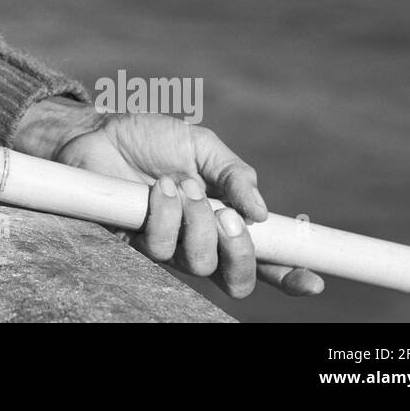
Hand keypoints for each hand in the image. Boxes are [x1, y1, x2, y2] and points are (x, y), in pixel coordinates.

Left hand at [16, 99, 323, 298]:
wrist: (97, 131)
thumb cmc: (149, 138)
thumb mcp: (201, 145)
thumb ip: (235, 174)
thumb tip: (263, 211)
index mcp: (222, 220)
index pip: (262, 259)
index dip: (289, 274)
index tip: (312, 279)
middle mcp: (198, 241)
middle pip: (235, 278)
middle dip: (239, 250)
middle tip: (226, 216)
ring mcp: (167, 246)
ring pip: (200, 263)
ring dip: (197, 222)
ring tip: (180, 185)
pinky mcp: (134, 243)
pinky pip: (162, 247)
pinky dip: (167, 214)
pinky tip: (159, 189)